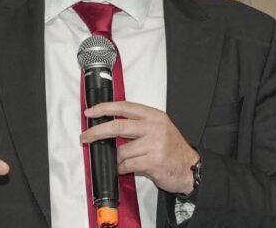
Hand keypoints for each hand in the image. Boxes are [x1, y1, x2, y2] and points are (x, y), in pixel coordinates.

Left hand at [80, 101, 198, 194]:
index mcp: (153, 116)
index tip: (90, 112)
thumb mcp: (158, 128)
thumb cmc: (172, 149)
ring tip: (124, 161)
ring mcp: (154, 144)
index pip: (125, 107)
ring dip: (117, 158)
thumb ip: (137, 124)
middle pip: (118, 125)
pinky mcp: (153, 161)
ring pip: (121, 151)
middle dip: (96, 131)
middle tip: (85, 136)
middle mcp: (154, 127)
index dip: (104, 108)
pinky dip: (122, 168)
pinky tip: (127, 168)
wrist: (190, 167)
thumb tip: (108, 126)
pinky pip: (127, 165)